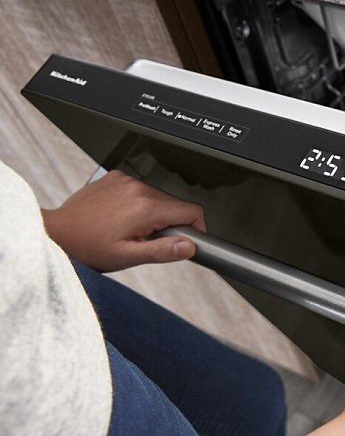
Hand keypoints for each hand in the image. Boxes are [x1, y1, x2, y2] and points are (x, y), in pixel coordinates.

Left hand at [42, 170, 205, 271]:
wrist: (57, 232)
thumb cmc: (87, 246)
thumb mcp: (127, 257)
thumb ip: (163, 251)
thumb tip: (189, 246)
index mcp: (145, 208)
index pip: (192, 210)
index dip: (196, 228)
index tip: (185, 240)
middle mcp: (138, 188)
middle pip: (176, 204)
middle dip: (171, 223)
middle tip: (149, 240)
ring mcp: (127, 180)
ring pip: (160, 197)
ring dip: (155, 213)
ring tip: (132, 229)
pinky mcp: (117, 177)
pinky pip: (142, 189)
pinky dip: (139, 203)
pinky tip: (122, 217)